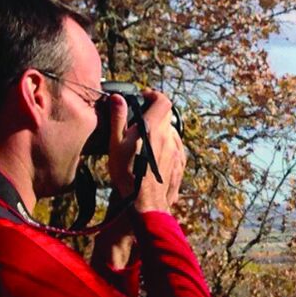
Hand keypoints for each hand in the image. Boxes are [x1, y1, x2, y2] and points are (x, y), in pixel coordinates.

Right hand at [105, 89, 187, 216]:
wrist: (144, 201)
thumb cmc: (127, 174)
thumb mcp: (116, 143)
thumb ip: (118, 118)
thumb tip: (117, 98)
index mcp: (153, 128)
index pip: (163, 101)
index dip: (155, 95)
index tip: (145, 97)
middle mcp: (168, 137)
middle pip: (167, 115)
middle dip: (155, 112)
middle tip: (141, 117)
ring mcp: (176, 150)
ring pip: (171, 131)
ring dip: (160, 129)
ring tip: (145, 138)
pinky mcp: (179, 163)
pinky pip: (175, 146)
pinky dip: (166, 143)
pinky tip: (155, 152)